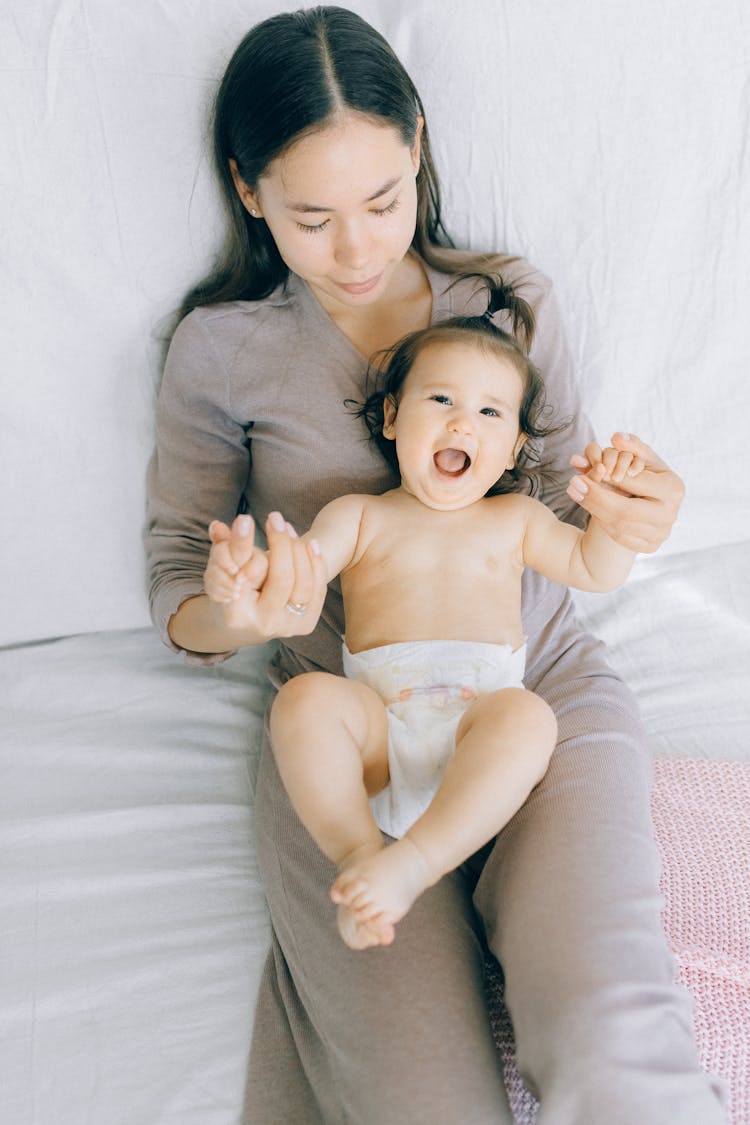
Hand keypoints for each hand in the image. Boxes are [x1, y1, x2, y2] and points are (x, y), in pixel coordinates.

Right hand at [204, 512, 327, 637]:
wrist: (248, 621)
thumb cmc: (233, 588)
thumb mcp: (223, 568)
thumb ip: (225, 546)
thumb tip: (219, 525)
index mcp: (238, 615)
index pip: (248, 575)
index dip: (247, 545)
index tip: (247, 518)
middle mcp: (265, 625)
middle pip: (283, 579)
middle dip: (280, 543)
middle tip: (273, 518)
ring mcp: (289, 627)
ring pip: (304, 583)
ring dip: (299, 550)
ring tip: (287, 527)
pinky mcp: (307, 624)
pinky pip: (318, 589)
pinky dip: (316, 563)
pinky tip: (311, 542)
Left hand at [566, 433, 684, 552]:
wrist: (648, 506)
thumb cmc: (644, 476)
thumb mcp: (641, 458)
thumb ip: (630, 446)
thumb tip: (616, 437)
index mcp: (674, 488)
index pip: (636, 483)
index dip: (609, 476)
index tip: (583, 471)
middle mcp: (670, 514)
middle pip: (626, 511)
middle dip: (596, 498)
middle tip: (572, 484)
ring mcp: (661, 533)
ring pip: (619, 527)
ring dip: (593, 510)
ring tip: (575, 492)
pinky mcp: (650, 546)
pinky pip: (620, 538)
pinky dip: (603, 524)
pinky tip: (592, 510)